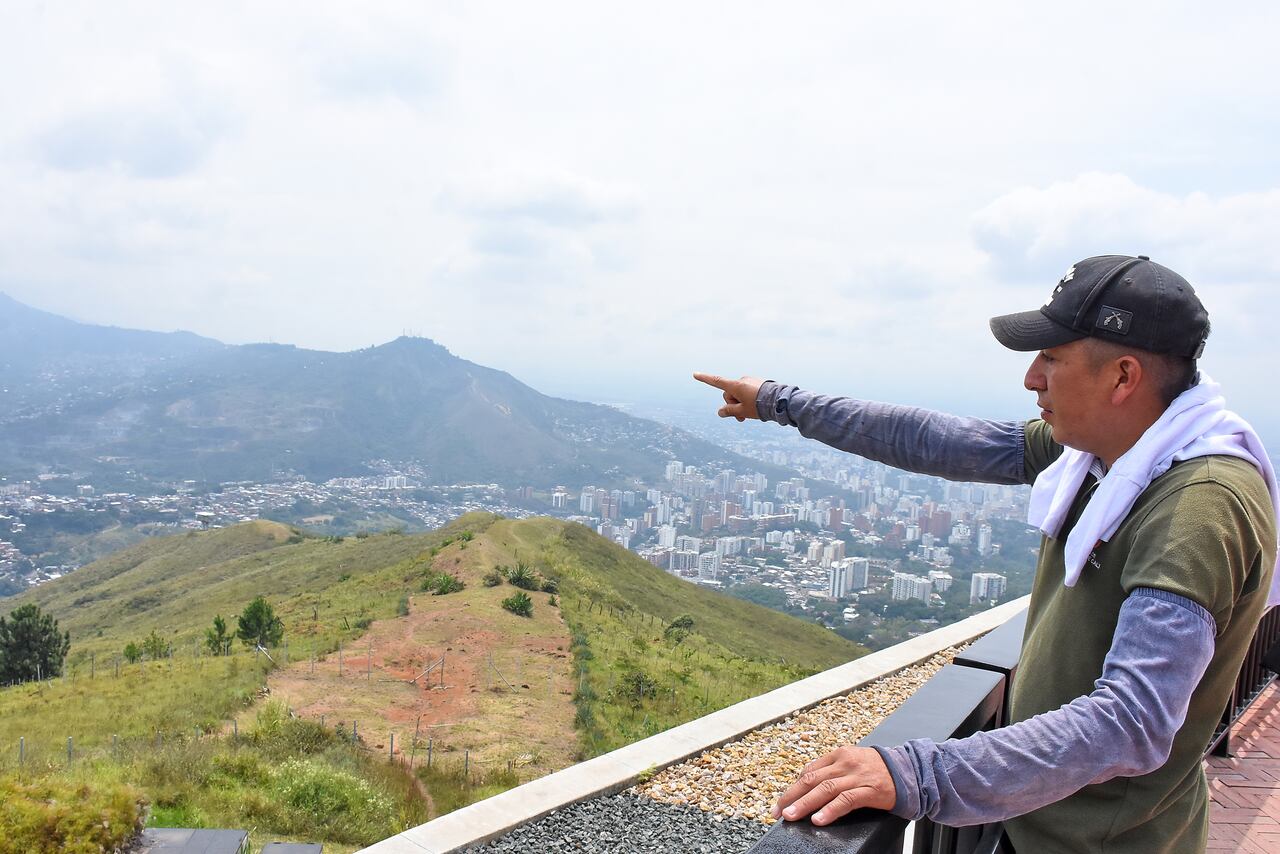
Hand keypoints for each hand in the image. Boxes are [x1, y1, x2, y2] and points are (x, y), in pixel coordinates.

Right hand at [692, 373, 765, 421]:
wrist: (780, 401)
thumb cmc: (760, 406)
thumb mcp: (742, 411)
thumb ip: (729, 411)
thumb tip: (720, 412)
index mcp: (736, 386)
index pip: (716, 381)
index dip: (705, 379)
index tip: (695, 374)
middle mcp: (742, 380)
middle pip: (729, 394)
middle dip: (733, 405)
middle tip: (742, 418)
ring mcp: (750, 381)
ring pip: (739, 394)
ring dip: (741, 404)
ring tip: (751, 413)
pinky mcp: (758, 383)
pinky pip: (748, 391)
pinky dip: (748, 400)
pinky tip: (757, 406)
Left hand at [772, 746, 896, 824]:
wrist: (908, 770)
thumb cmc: (877, 769)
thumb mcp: (852, 762)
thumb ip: (831, 770)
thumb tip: (807, 783)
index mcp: (838, 755)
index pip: (809, 770)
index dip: (793, 787)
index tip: (781, 802)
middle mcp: (845, 762)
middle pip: (812, 779)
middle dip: (792, 796)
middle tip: (779, 811)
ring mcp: (857, 776)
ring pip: (825, 789)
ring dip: (805, 804)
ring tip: (792, 816)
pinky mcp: (869, 790)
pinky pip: (846, 800)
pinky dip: (830, 810)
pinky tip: (819, 820)